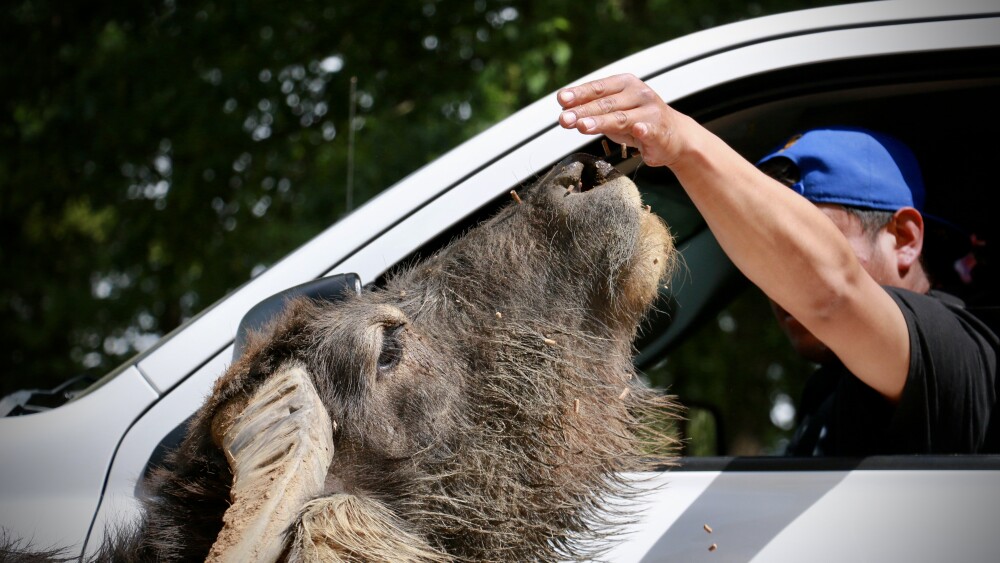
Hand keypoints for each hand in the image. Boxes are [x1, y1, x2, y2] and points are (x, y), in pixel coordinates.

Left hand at [557, 73, 687, 166]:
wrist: (673, 136)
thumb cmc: (637, 121)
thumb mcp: (612, 113)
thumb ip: (591, 111)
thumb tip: (564, 111)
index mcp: (625, 84)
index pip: (598, 88)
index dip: (579, 93)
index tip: (561, 99)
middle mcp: (638, 93)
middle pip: (606, 103)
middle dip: (582, 111)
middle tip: (564, 119)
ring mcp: (650, 111)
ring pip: (621, 117)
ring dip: (601, 121)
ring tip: (582, 126)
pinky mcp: (660, 130)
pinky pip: (649, 130)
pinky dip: (643, 129)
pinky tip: (638, 129)